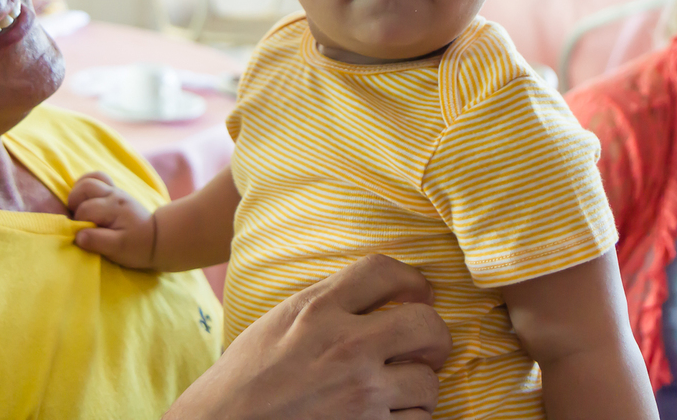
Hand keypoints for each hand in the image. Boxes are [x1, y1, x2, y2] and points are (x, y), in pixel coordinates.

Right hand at [67, 171, 155, 268]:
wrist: (157, 238)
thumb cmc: (137, 246)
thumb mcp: (118, 249)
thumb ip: (97, 241)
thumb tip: (77, 236)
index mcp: (113, 208)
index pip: (85, 210)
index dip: (79, 223)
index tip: (85, 235)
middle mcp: (114, 195)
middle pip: (86, 186)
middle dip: (74, 201)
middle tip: (77, 217)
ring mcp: (115, 191)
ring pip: (91, 178)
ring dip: (79, 190)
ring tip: (78, 206)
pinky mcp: (115, 192)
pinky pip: (98, 179)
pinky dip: (87, 185)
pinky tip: (85, 199)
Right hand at [164, 255, 451, 419]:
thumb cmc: (242, 381)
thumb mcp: (277, 323)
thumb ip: (324, 305)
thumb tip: (373, 295)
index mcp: (316, 309)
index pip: (384, 271)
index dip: (413, 280)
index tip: (418, 294)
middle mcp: (345, 347)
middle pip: (426, 325)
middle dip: (434, 337)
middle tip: (426, 347)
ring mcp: (360, 395)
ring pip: (429, 382)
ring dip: (419, 389)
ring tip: (397, 391)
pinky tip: (387, 416)